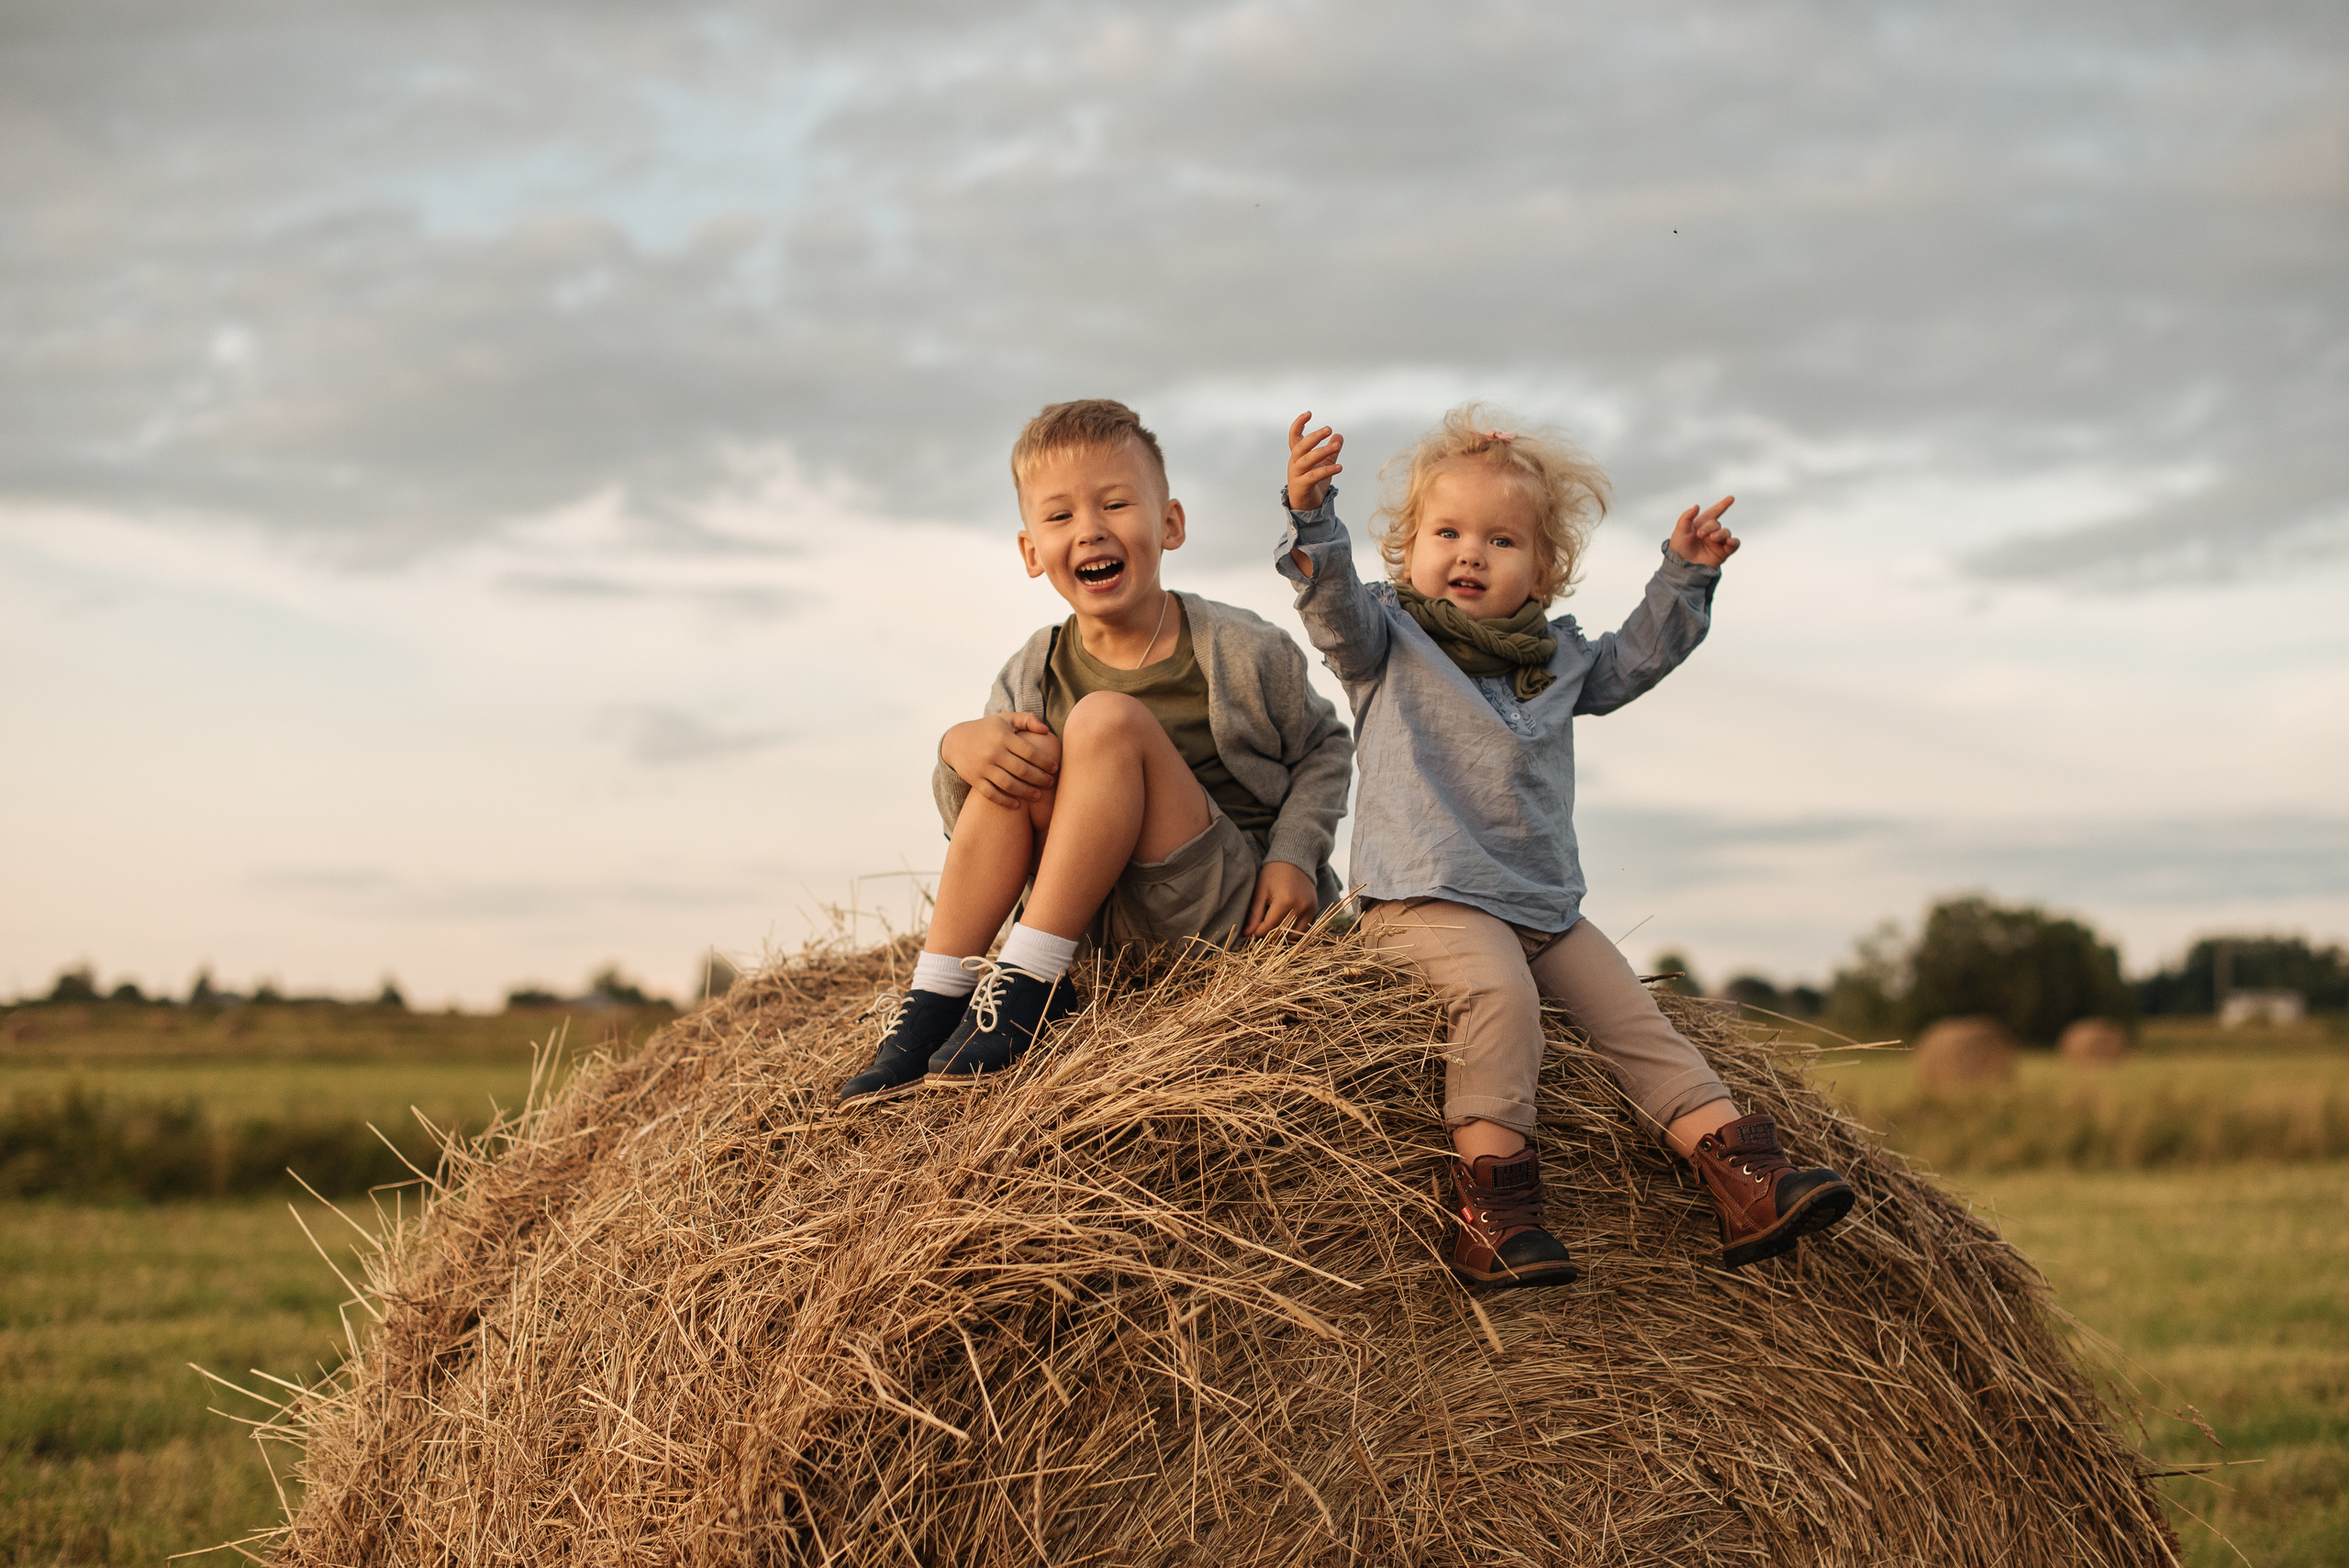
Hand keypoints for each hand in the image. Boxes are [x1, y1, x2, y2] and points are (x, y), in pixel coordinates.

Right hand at [940, 713, 1061, 809]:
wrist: (955, 741)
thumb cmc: (988, 729)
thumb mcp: (1006, 719)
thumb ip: (1028, 720)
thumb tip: (1047, 731)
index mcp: (1003, 736)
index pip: (1029, 751)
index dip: (1044, 761)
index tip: (1055, 768)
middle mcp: (993, 752)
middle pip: (1021, 770)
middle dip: (1039, 778)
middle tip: (1051, 783)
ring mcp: (983, 767)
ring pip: (1008, 784)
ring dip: (1025, 792)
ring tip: (1038, 795)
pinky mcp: (974, 779)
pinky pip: (991, 794)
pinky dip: (1004, 801)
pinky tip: (1017, 805)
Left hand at [1243, 859, 1318, 937]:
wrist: (1294, 861)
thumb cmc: (1273, 874)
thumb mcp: (1261, 891)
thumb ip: (1255, 914)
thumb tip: (1247, 934)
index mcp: (1285, 901)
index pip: (1270, 927)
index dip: (1259, 932)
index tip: (1253, 930)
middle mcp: (1300, 907)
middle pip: (1282, 933)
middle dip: (1269, 935)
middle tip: (1261, 928)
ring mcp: (1309, 909)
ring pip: (1294, 935)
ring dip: (1282, 936)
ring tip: (1273, 927)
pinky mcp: (1314, 910)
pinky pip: (1303, 929)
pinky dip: (1293, 931)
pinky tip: (1284, 924)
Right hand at [1286, 412, 1344, 513]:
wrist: (1306, 506)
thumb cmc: (1313, 482)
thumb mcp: (1324, 463)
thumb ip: (1331, 450)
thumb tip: (1339, 435)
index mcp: (1298, 455)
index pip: (1294, 436)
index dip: (1299, 424)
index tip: (1309, 413)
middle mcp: (1295, 463)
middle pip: (1301, 446)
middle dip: (1314, 437)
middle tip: (1329, 429)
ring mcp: (1296, 474)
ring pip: (1308, 459)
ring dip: (1323, 451)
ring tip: (1337, 446)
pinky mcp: (1302, 486)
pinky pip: (1314, 476)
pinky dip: (1327, 470)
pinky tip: (1339, 467)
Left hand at [1669, 495, 1739, 566]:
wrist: (1682, 567)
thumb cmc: (1679, 549)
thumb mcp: (1679, 531)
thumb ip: (1686, 517)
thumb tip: (1697, 506)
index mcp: (1701, 524)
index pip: (1714, 512)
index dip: (1722, 505)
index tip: (1731, 498)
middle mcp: (1711, 532)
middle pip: (1716, 523)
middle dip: (1709, 527)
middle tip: (1700, 534)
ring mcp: (1718, 542)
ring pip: (1726, 532)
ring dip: (1720, 533)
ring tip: (1712, 538)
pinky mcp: (1723, 552)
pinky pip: (1734, 544)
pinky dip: (1733, 541)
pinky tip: (1728, 541)